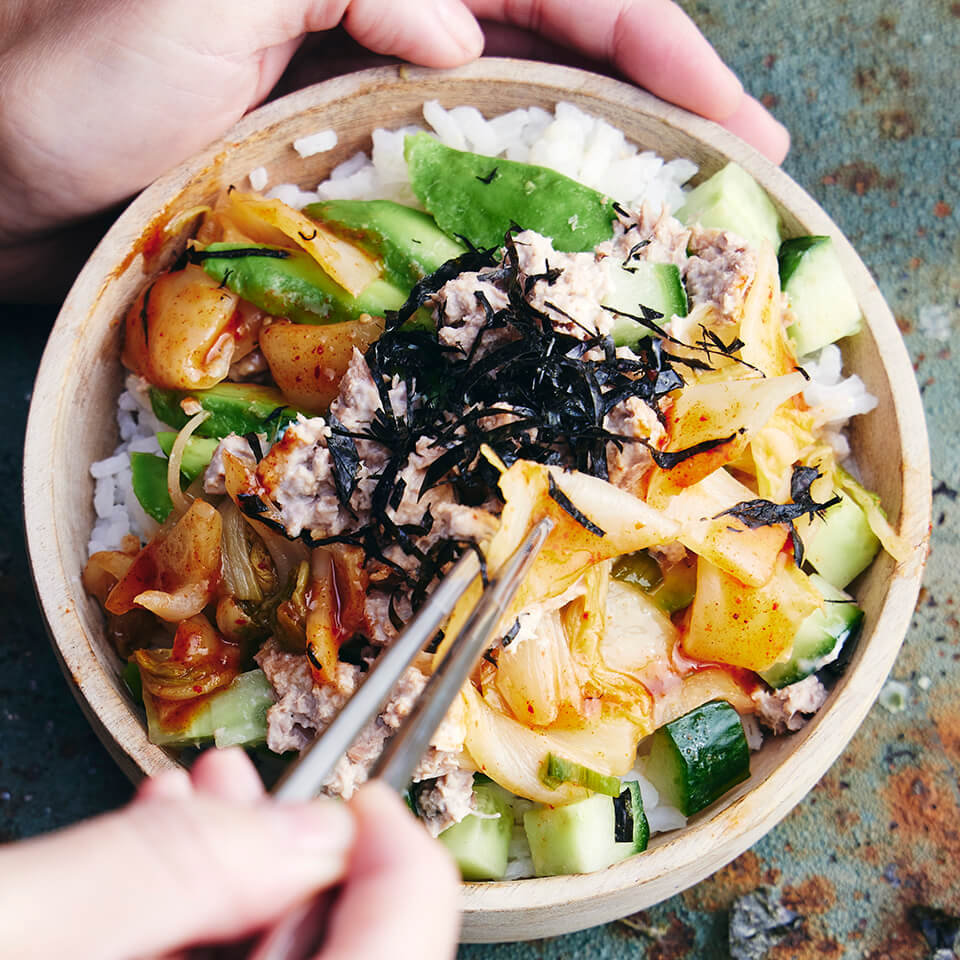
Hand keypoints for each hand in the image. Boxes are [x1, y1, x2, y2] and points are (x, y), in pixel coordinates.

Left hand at [0, 0, 787, 297]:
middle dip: (656, 87)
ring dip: (598, 132)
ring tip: (673, 192)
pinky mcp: (334, 126)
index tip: (736, 121)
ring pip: (516, 86)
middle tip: (741, 163)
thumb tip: (454, 20)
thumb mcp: (202, 1)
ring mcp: (359, 65)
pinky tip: (550, 209)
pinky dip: (509, 173)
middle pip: (556, 25)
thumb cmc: (65, 79)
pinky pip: (450, 143)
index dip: (655, 47)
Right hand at [0, 749, 459, 959]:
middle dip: (296, 870)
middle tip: (254, 793)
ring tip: (196, 807)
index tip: (364, 803)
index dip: (399, 871)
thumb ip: (163, 878)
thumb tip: (299, 828)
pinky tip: (145, 874)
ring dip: (233, 891)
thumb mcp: (6, 931)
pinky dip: (180, 934)